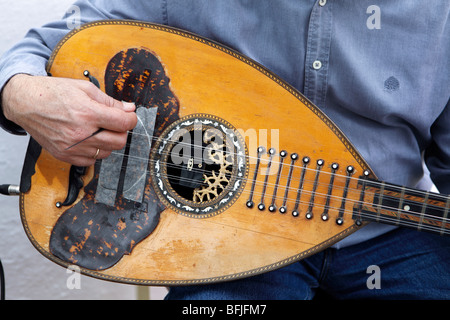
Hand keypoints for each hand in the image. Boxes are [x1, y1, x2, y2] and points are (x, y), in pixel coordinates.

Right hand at [1, 74, 137, 165]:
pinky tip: (88, 140)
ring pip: (107, 152)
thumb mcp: (85, 88)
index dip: (131, 119)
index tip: (129, 117)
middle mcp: (81, 133)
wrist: (26, 103)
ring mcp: (73, 147)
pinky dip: (94, 152)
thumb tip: (129, 109)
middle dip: (121, 132)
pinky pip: (92, 161)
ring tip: (98, 130)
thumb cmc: (53, 93)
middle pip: (119, 141)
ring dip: (108, 142)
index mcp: (88, 113)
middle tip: (115, 123)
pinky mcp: (65, 156)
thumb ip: (110, 101)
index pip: (124, 123)